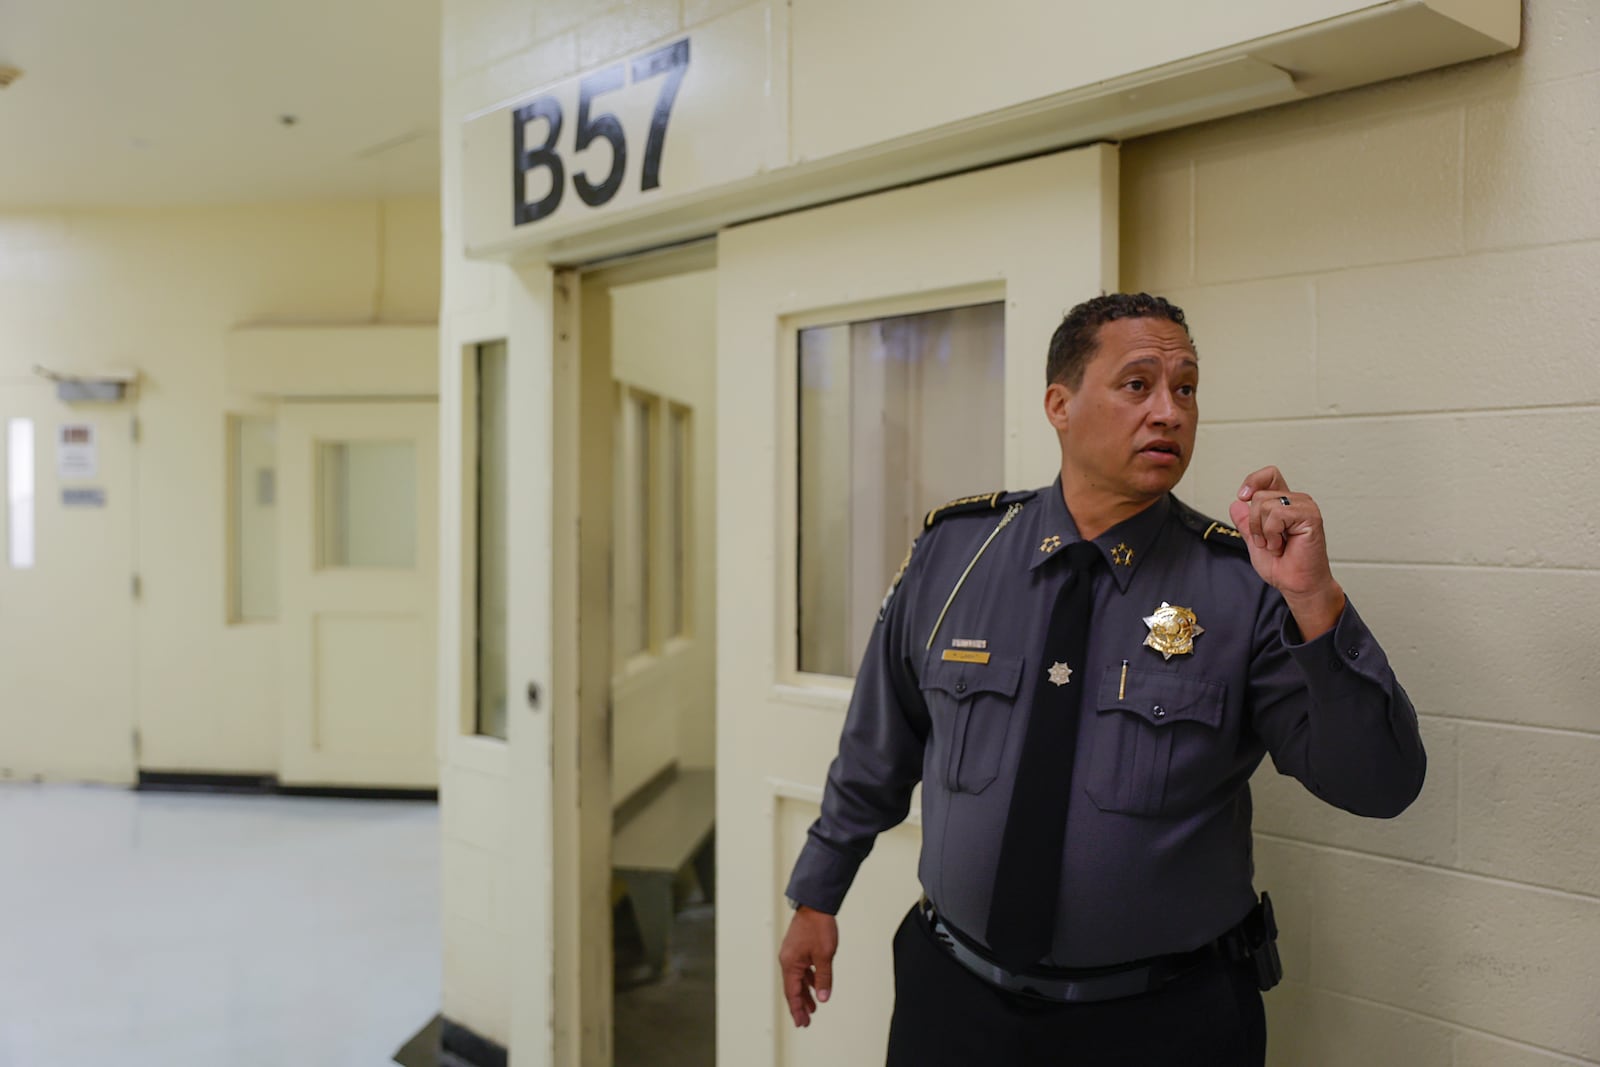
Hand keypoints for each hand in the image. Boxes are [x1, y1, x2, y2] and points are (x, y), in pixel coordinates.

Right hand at [779, 905, 838, 1027]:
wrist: (815, 905)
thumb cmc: (818, 927)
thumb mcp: (824, 956)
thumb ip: (823, 978)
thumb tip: (823, 998)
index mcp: (790, 964)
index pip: (792, 993)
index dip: (797, 1009)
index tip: (802, 1023)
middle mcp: (787, 960)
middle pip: (792, 988)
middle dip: (800, 1005)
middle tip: (806, 1021)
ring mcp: (792, 953)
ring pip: (797, 979)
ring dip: (804, 993)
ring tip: (813, 1007)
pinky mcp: (797, 948)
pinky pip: (801, 969)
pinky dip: (807, 980)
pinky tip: (815, 985)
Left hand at [1228, 466, 1344, 639]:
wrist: (1295, 584)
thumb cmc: (1283, 566)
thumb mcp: (1255, 540)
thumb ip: (1246, 522)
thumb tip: (1236, 504)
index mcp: (1284, 505)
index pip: (1270, 475)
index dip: (1253, 481)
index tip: (1243, 497)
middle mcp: (1296, 502)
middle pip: (1259, 494)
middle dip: (1253, 523)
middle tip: (1267, 542)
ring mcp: (1305, 507)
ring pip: (1265, 504)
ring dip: (1263, 531)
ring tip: (1276, 545)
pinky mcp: (1310, 516)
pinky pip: (1277, 514)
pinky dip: (1272, 533)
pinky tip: (1283, 545)